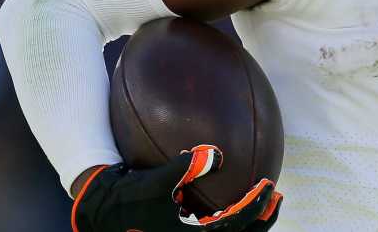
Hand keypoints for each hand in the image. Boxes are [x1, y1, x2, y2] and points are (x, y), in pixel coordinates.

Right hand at [72, 144, 282, 231]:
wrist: (101, 208)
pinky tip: (235, 195)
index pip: (235, 225)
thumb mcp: (159, 181)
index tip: (269, 185)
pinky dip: (231, 215)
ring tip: (265, 198)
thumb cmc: (129, 196)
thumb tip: (216, 153)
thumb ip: (189, 167)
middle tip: (276, 197)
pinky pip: (216, 226)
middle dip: (262, 219)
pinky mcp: (184, 231)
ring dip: (249, 219)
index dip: (256, 206)